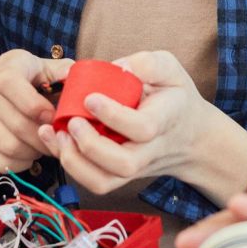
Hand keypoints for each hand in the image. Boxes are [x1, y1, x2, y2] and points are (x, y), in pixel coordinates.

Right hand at [0, 49, 74, 174]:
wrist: (0, 88)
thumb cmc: (34, 80)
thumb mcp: (50, 69)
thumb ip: (65, 74)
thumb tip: (76, 80)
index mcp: (6, 65)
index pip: (10, 84)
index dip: (35, 106)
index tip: (54, 118)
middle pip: (15, 123)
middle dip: (44, 137)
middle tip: (59, 140)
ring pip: (8, 145)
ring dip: (34, 152)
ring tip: (45, 147)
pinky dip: (20, 164)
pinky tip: (30, 155)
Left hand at [37, 50, 246, 199]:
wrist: (190, 136)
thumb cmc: (174, 97)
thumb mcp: (170, 69)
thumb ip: (148, 64)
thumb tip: (120, 67)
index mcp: (165, 120)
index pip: (142, 128)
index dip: (113, 115)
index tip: (90, 98)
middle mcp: (151, 151)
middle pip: (123, 164)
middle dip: (91, 145)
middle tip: (72, 122)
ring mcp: (135, 168)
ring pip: (105, 181)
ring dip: (75, 162)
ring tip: (58, 134)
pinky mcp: (119, 175)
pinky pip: (96, 183)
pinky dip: (72, 167)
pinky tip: (57, 142)